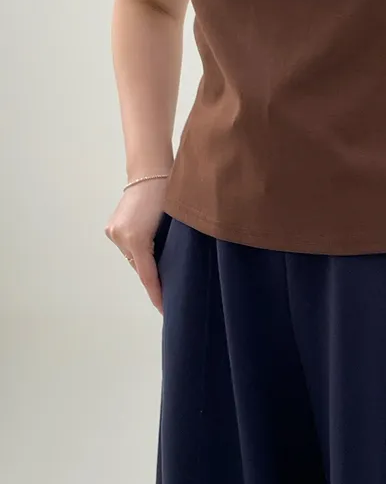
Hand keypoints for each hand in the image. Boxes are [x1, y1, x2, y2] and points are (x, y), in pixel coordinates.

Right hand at [105, 178, 168, 313]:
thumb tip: (170, 272)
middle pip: (140, 268)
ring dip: (146, 263)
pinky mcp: (112, 227)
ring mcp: (114, 232)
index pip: (148, 276)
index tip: (165, 310)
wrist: (151, 173)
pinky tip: (150, 251)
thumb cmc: (170, 197)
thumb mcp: (174, 227)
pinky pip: (128, 248)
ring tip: (162, 266)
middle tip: (170, 291)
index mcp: (137, 239)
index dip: (157, 294)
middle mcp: (120, 237)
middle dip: (154, 279)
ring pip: (134, 258)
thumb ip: (169, 250)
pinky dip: (139, 252)